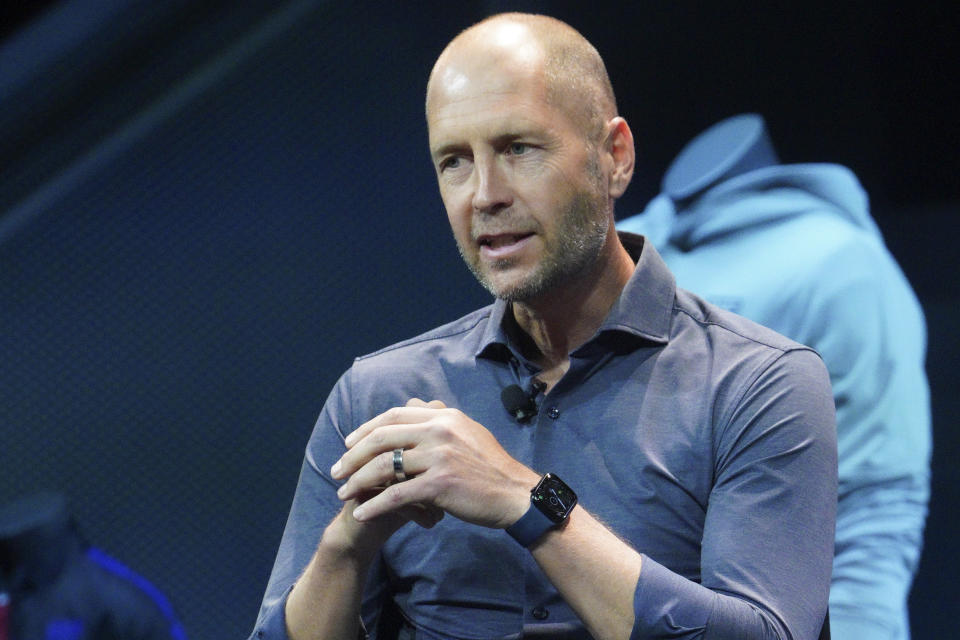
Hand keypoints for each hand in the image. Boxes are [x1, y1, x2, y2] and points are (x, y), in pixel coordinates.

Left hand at [331, 398, 537, 528]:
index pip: (394, 415)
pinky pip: (397, 495)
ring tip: (342, 493)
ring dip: (357, 480)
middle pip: (382, 437)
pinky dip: (375, 505)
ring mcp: (439, 457)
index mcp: (444, 416)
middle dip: (353, 455)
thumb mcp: (467, 431)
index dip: (366, 429)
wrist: (516, 494)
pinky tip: (361, 513)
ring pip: (384, 466)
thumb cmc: (491, 467)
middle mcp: (439, 431)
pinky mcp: (440, 485)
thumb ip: (439, 418)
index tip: (349, 444)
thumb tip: (414, 403)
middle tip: (336, 470)